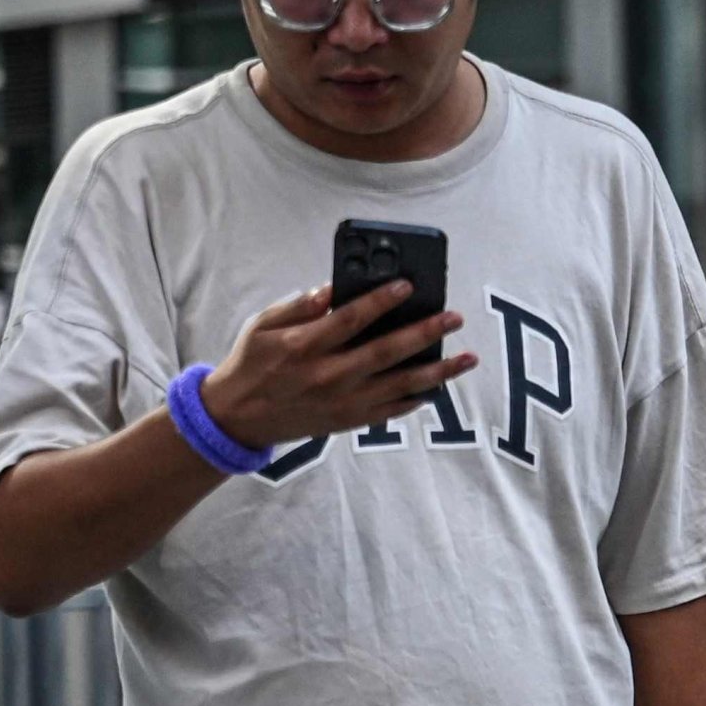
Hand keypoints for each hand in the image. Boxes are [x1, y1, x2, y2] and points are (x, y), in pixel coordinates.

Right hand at [200, 280, 473, 451]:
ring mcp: (342, 402)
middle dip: (424, 333)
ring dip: (438, 371)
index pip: (349, 319)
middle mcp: (327, 376)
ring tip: (468, 357)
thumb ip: (299, 306)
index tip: (406, 284)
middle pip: (385, 352)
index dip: (380, 301)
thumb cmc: (252, 362)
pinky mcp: (349, 420)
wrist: (238, 417)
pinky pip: (392, 410)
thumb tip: (332, 288)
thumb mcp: (262, 325)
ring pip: (399, 386)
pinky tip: (440, 386)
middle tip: (454, 317)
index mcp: (303, 347)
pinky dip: (418, 399)